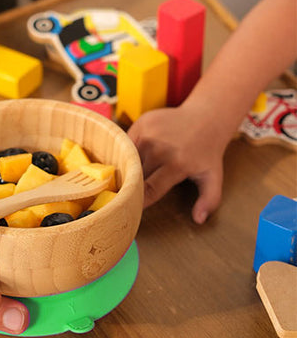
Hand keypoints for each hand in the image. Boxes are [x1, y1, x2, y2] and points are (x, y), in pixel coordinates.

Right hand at [127, 104, 227, 223]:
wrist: (207, 117)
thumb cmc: (207, 151)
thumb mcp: (213, 176)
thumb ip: (209, 200)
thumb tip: (199, 220)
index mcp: (177, 165)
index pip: (149, 190)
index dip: (139, 201)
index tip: (131, 209)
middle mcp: (161, 149)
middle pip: (136, 176)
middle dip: (130, 186)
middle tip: (124, 196)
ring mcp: (149, 134)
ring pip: (127, 160)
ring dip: (126, 169)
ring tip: (124, 178)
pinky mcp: (141, 124)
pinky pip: (126, 145)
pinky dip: (124, 154)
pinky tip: (127, 160)